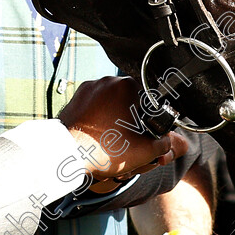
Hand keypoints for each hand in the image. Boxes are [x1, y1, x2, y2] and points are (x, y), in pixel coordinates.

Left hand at [57, 75, 186, 181]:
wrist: (67, 154)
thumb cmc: (105, 150)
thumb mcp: (144, 151)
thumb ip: (163, 144)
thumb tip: (167, 141)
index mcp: (126, 85)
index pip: (146, 97)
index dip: (147, 115)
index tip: (142, 128)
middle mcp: (108, 80)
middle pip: (127, 97)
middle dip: (129, 113)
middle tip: (126, 134)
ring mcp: (89, 87)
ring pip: (110, 99)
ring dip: (113, 113)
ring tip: (110, 134)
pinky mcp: (76, 96)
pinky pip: (93, 102)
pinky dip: (96, 113)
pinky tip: (96, 131)